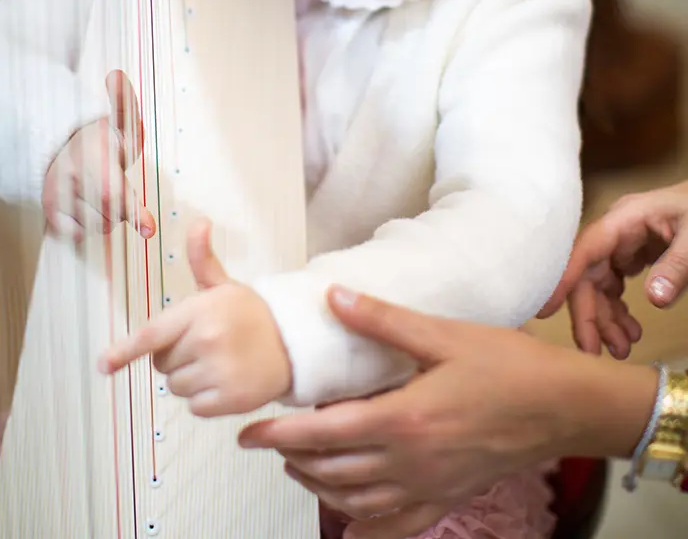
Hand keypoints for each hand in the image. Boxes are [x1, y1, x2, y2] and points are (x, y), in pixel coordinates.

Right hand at [42, 70, 155, 241]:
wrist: (54, 149)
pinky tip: (85, 205)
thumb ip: (123, 102)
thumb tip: (116, 75)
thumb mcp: (116, 121)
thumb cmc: (98, 139)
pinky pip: (79, 234)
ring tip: (99, 192)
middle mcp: (69, 177)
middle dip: (122, 206)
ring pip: (98, 227)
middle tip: (113, 184)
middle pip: (112, 214)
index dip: (134, 212)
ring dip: (106, 216)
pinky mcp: (49, 213)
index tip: (150, 228)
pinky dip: (87, 226)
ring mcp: (56, 197)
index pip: (114, 192)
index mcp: (90, 156)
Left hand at [99, 219, 292, 416]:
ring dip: (190, 379)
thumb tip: (198, 223)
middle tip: (204, 344)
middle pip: (161, 363)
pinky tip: (226, 380)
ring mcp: (219, 372)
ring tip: (217, 362)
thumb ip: (202, 259)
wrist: (294, 343)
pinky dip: (205, 400)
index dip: (124, 350)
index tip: (103, 364)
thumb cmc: (252, 314)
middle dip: (175, 356)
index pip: (153, 334)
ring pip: (176, 387)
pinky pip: (195, 407)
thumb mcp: (225, 286)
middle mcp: (208, 341)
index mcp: (202, 310)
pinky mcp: (230, 400)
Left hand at [238, 287, 657, 538]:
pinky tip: (351, 525)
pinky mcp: (448, 497)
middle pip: (332, 470)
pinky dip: (367, 527)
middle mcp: (411, 461)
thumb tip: (333, 296)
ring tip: (297, 466)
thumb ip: (382, 320)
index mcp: (404, 418)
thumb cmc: (506, 366)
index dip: (280, 434)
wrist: (563, 406)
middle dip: (291, 458)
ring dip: (318, 485)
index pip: (323, 433)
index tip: (248, 433)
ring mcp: (430, 485)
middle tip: (268, 441)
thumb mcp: (442, 334)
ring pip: (356, 499)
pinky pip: (398, 524)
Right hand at [537, 182, 687, 356]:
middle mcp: (615, 233)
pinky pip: (614, 286)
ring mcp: (621, 244)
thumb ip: (676, 266)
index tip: (545, 311)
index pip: (583, 251)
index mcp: (623, 220)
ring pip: (598, 285)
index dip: (562, 281)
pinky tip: (629, 331)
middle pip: (587, 275)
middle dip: (589, 314)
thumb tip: (654, 300)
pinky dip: (619, 310)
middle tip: (594, 351)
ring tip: (621, 349)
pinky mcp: (631, 255)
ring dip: (605, 318)